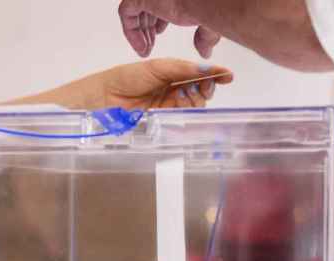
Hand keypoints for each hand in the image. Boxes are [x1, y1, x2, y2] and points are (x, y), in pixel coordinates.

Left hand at [70, 59, 233, 110]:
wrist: (106, 97)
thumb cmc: (128, 77)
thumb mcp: (158, 68)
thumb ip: (182, 69)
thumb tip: (206, 69)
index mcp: (174, 73)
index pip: (199, 74)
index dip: (214, 75)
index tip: (227, 76)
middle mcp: (174, 88)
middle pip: (201, 91)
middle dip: (206, 88)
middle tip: (201, 87)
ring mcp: (170, 104)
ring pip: (194, 105)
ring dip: (195, 100)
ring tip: (184, 95)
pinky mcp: (164, 119)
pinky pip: (182, 117)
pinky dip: (186, 111)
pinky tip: (180, 105)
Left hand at [118, 0, 220, 57]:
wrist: (207, 1)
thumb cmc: (212, 7)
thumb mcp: (208, 24)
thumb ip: (204, 36)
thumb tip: (205, 53)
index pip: (161, 0)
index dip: (159, 16)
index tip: (158, 32)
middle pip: (147, 4)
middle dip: (147, 25)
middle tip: (149, 44)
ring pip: (136, 9)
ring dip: (139, 31)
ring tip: (145, 50)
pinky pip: (126, 13)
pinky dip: (132, 32)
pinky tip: (142, 48)